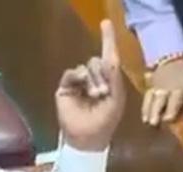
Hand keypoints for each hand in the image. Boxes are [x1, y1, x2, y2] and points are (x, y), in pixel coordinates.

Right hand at [55, 20, 125, 151]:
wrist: (87, 137)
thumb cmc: (106, 121)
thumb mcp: (116, 98)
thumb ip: (115, 78)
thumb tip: (109, 59)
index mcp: (110, 82)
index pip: (109, 58)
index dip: (108, 40)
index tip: (106, 23)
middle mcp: (95, 79)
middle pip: (98, 61)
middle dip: (103, 75)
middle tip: (104, 92)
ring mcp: (80, 83)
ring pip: (87, 66)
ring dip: (93, 80)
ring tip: (95, 95)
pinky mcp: (66, 87)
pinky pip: (73, 72)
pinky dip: (79, 77)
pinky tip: (82, 88)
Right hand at [142, 57, 182, 125]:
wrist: (175, 55)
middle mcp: (177, 87)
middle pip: (173, 99)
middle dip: (171, 109)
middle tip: (169, 119)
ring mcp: (163, 86)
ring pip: (158, 99)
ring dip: (155, 111)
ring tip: (153, 123)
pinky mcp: (152, 86)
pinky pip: (148, 97)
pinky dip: (146, 109)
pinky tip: (145, 119)